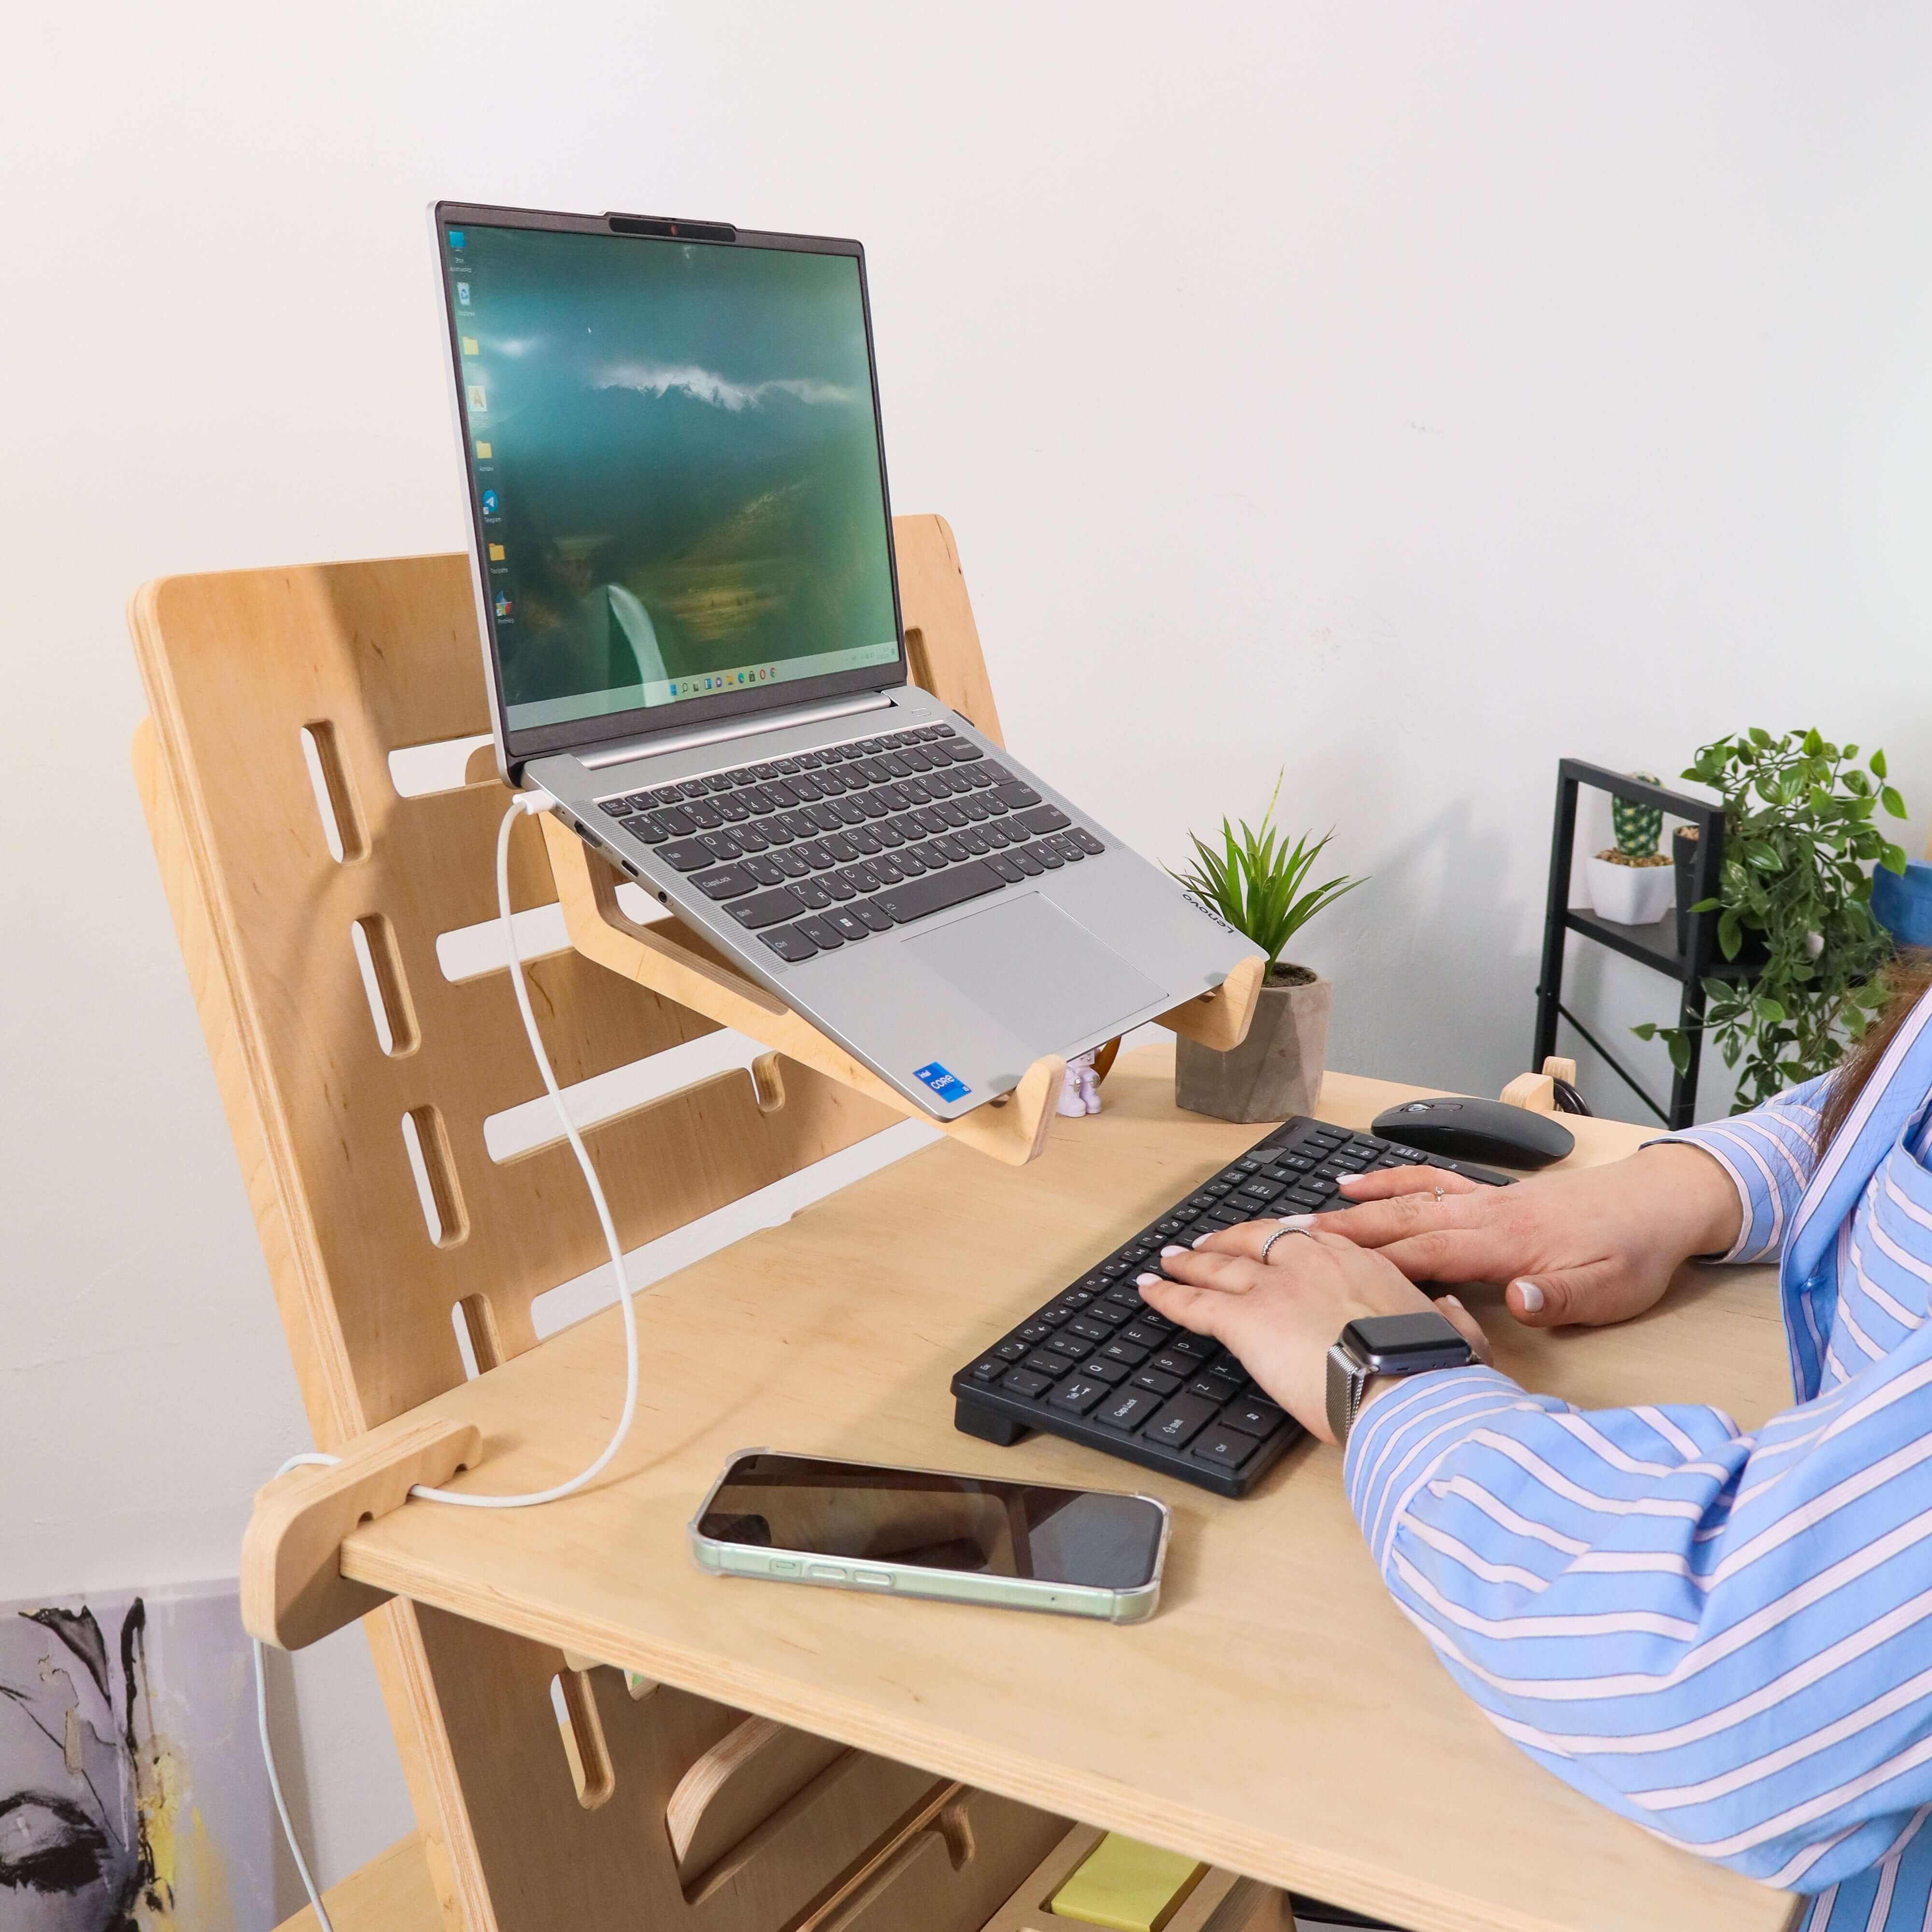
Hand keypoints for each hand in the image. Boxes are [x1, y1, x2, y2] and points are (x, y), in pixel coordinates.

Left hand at [1135, 1225, 1491, 1445]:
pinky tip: (1149, 1290)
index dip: (1288, 1240)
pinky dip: (1167, 1295)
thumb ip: (1447, 1319)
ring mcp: (1275, 1286)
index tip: (1277, 1240)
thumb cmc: (1430, 1371)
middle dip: (1231, 1239)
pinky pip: (1195, 1302)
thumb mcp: (1452, 1336)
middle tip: (1210, 1242)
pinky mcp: (1244, 1319)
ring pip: (1221, 1264)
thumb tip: (1451, 1313)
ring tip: (1170, 1259)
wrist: (1403, 1389)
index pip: (1314, 1240)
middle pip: (1260, 1240)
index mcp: (1363, 1264)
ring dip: (1192, 1260)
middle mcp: (1314, 1263)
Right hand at [1310, 1143, 1742, 1328]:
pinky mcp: (1491, 1194)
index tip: (1323, 1272)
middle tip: (1288, 1240)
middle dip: (1343, 1233)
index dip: (1373, 1266)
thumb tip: (1517, 1301)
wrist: (1660, 1204)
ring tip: (1306, 1215)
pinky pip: (1430, 1181)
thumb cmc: (1633, 1255)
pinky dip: (1392, 1179)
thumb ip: (1560, 1300)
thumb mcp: (1609, 1294)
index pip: (1425, 1255)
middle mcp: (1484, 1214)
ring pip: (1407, 1200)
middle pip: (1401, 1222)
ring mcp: (1484, 1199)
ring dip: (1356, 1208)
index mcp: (1504, 1244)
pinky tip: (1361, 1181)